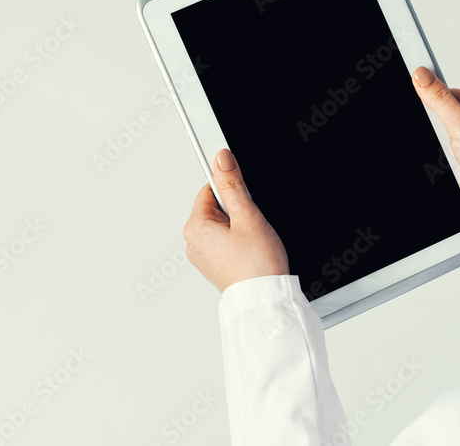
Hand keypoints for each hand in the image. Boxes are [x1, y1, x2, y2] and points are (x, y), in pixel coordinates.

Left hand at [183, 149, 288, 292]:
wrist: (265, 299)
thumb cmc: (257, 265)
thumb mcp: (247, 216)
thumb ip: (232, 184)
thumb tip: (222, 159)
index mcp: (195, 227)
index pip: (209, 189)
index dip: (231, 190)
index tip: (244, 195)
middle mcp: (193, 242)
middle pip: (216, 207)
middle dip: (236, 211)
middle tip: (252, 226)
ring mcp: (203, 256)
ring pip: (222, 225)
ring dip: (239, 227)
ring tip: (252, 242)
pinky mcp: (214, 265)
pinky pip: (224, 242)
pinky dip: (238, 241)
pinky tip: (250, 251)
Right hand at [412, 67, 459, 224]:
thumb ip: (439, 99)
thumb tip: (421, 73)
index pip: (447, 93)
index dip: (438, 109)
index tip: (440, 122)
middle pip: (446, 116)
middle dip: (443, 133)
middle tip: (457, 144)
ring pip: (448, 136)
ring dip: (449, 150)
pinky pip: (454, 153)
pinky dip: (453, 161)